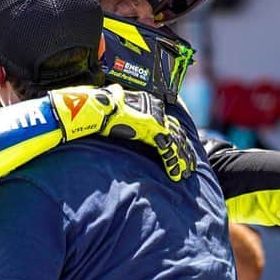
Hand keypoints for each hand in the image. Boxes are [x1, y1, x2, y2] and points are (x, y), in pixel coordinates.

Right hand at [48, 84, 194, 181]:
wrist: (90, 108)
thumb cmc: (97, 111)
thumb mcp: (115, 114)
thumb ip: (124, 117)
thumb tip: (120, 115)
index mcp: (148, 106)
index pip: (168, 124)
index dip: (176, 140)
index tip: (180, 154)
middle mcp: (155, 109)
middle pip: (177, 132)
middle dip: (184, 151)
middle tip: (188, 167)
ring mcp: (154, 117)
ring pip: (176, 140)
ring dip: (182, 159)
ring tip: (185, 173)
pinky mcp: (152, 127)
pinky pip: (168, 147)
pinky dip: (172, 162)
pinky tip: (176, 174)